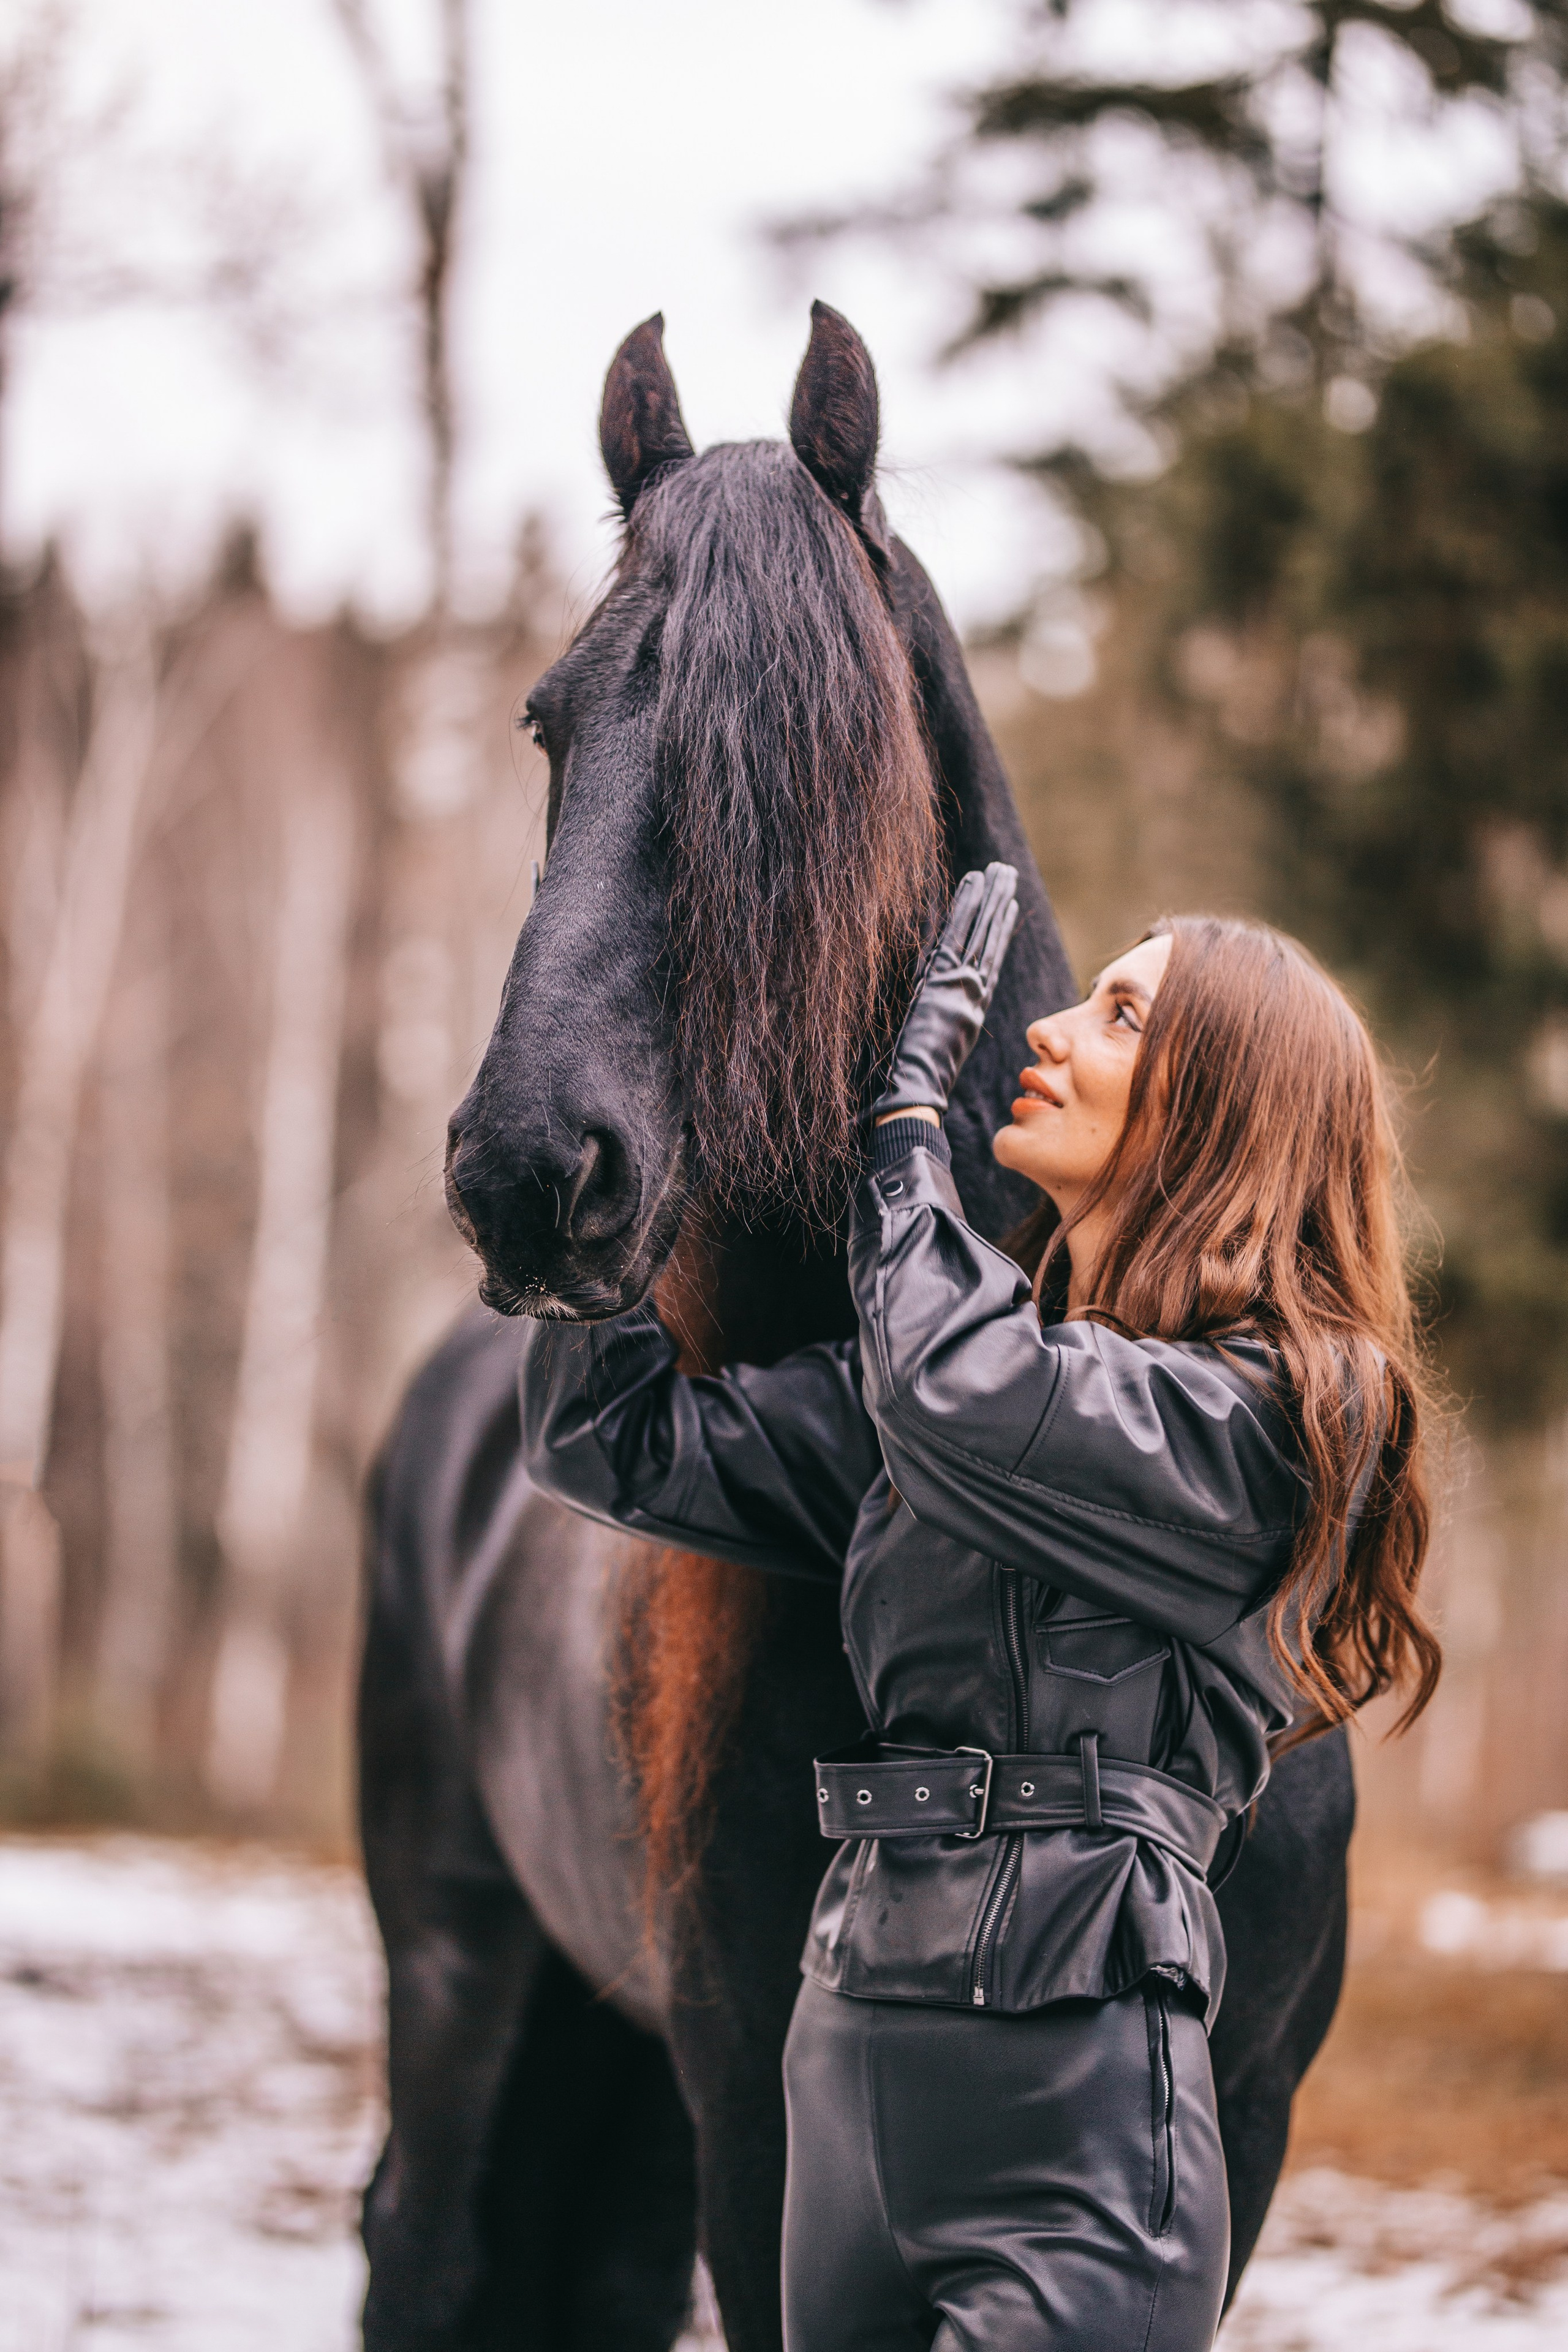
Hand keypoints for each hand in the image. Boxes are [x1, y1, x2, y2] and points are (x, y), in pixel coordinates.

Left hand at [866, 864, 1018, 1129]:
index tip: (1008, 905)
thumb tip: (938, 1009)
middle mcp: (971, 992)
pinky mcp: (944, 978)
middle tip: (1008, 874)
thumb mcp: (936, 1046)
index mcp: (971, 1007)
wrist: (919, 1088)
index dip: (999, 930)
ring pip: (978, 932)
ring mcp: (960, 983)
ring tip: (999, 870)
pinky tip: (974, 884)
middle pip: (988, 939)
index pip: (989, 960)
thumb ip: (943, 1022)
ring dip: (989, 898)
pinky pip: (957, 935)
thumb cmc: (921, 1079)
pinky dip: (967, 909)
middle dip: (999, 904)